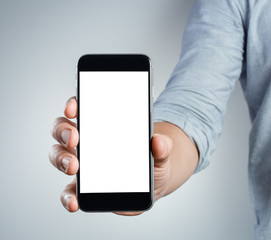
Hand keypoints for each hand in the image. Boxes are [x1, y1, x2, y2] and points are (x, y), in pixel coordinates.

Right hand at [49, 96, 172, 215]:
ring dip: (61, 159)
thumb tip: (158, 141)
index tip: (74, 108)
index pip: (82, 108)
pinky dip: (67, 196)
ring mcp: (83, 163)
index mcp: (104, 125)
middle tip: (74, 139)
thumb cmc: (155, 159)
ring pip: (59, 155)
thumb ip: (163, 147)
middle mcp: (87, 141)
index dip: (74, 104)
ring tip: (73, 167)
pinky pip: (68, 191)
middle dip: (63, 131)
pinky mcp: (84, 187)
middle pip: (63, 129)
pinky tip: (74, 202)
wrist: (155, 182)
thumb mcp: (163, 152)